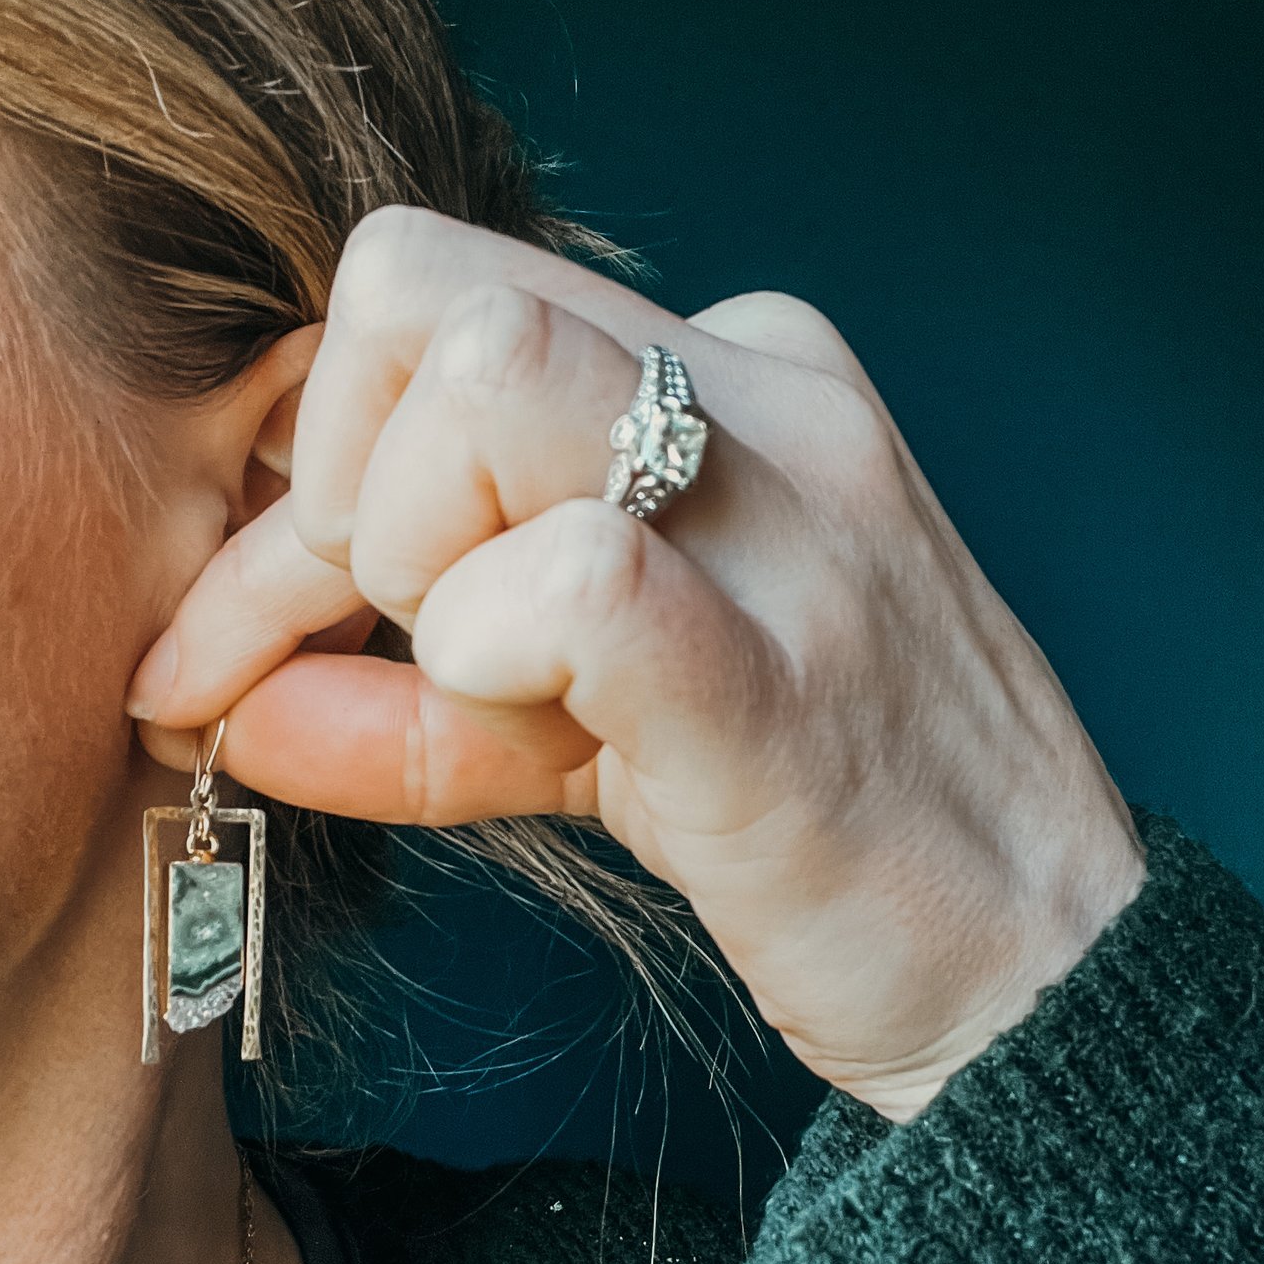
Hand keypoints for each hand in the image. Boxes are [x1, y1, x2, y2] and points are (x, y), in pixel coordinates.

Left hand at [128, 205, 1145, 1122]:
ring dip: (404, 551)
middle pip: (422, 291)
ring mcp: (792, 529)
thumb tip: (222, 706)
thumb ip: (418, 702)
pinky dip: (478, 645)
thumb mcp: (604, 730)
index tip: (247, 637)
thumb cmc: (829, 834)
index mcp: (737, 380)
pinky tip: (516, 716)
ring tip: (482, 685)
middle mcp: (770, 404)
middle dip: (331, 488)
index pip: (437, 312)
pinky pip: (580, 574)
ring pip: (486, 374)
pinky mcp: (786, 684)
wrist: (1041, 972)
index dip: (301, 470)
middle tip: (377, 644)